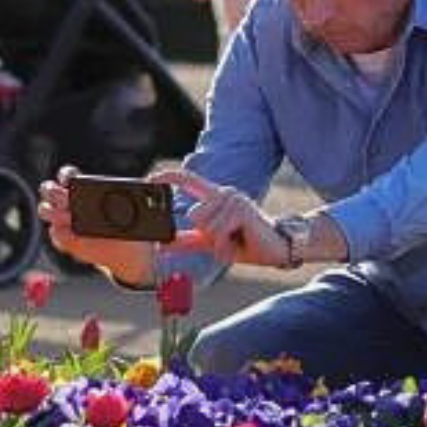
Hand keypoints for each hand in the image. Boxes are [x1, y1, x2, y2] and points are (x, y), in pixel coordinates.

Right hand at [38, 167, 163, 285]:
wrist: (130, 250)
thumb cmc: (131, 222)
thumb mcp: (138, 205)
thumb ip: (147, 189)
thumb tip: (155, 176)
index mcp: (85, 189)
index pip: (67, 175)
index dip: (66, 175)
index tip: (72, 179)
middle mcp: (71, 203)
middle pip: (50, 190)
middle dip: (53, 192)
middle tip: (66, 199)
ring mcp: (66, 221)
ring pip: (46, 211)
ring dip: (52, 212)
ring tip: (69, 218)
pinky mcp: (66, 239)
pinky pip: (56, 235)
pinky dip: (62, 235)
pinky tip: (74, 236)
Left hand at [151, 168, 289, 268]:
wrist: (276, 249)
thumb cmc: (245, 243)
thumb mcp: (211, 242)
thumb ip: (188, 240)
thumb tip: (163, 244)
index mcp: (216, 198)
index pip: (189, 181)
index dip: (168, 177)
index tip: (150, 179)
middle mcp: (224, 192)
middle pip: (194, 214)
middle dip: (207, 236)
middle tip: (228, 238)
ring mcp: (234, 199)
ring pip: (205, 226)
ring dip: (219, 243)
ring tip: (236, 240)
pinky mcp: (241, 210)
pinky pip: (218, 234)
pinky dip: (225, 246)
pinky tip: (240, 242)